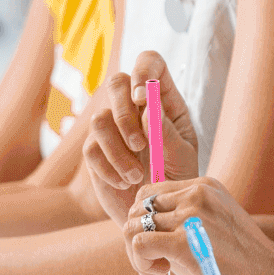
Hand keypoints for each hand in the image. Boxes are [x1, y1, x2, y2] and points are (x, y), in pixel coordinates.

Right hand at [83, 51, 199, 223]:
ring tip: (137, 174)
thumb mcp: (182, 157)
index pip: (149, 63)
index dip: (143, 70)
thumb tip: (148, 110)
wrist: (159, 211)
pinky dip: (109, 167)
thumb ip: (168, 133)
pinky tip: (125, 181)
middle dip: (124, 114)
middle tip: (140, 144)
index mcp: (163, 99)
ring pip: (99, 119)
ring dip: (118, 150)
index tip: (143, 97)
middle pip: (116, 82)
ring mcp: (112, 127)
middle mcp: (134, 107)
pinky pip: (91, 149)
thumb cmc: (178, 178)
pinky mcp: (95, 151)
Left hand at [119, 177, 273, 274]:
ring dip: (138, 254)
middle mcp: (195, 194)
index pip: (150, 193)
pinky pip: (138, 244)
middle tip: (156, 262)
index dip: (145, 219)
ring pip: (133, 226)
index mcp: (204, 186)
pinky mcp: (183, 242)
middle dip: (138, 236)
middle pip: (137, 208)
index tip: (159, 244)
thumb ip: (184, 217)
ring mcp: (189, 216)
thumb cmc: (240, 259)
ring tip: (160, 270)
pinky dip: (141, 263)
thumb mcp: (214, 223)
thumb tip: (141, 226)